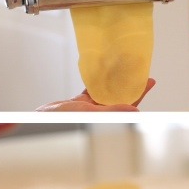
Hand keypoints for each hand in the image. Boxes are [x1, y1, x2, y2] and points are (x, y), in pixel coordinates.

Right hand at [35, 78, 154, 111]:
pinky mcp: (80, 102)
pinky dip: (97, 81)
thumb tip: (134, 110)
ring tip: (124, 69)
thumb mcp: (88, 111)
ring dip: (115, 81)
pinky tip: (102, 73)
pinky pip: (92, 90)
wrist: (38, 119)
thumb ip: (111, 111)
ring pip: (107, 92)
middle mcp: (100, 111)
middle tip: (140, 71)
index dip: (140, 92)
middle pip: (120, 96)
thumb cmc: (61, 119)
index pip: (128, 103)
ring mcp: (90, 107)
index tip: (149, 81)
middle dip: (130, 84)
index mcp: (105, 116)